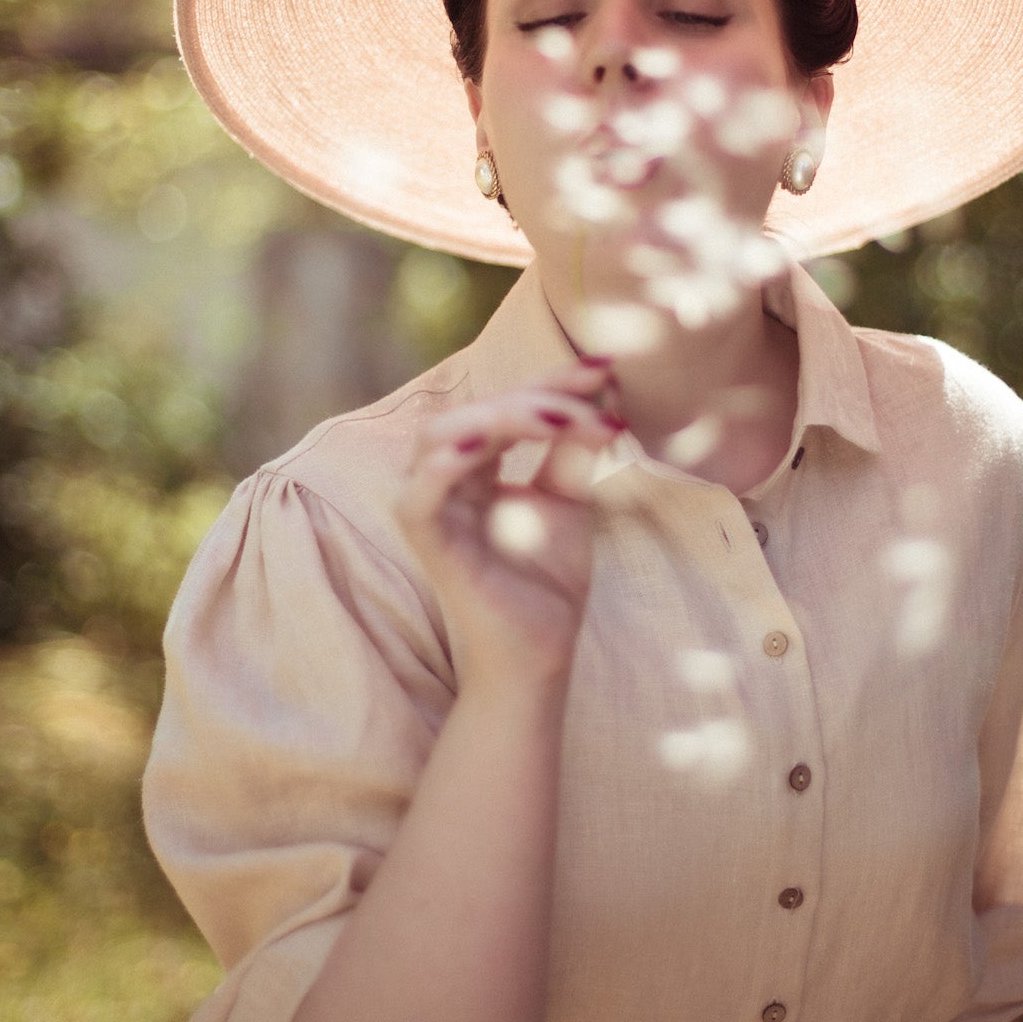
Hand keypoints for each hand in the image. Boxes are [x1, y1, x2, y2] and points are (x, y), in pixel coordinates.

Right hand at [396, 361, 620, 693]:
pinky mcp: (428, 545)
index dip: (551, 381)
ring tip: (557, 420)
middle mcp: (446, 481)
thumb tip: (603, 393)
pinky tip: (482, 448)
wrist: (541, 654)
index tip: (605, 367)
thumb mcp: (570, 501)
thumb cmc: (547, 583)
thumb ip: (575, 450)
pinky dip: (441, 468)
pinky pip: (417, 498)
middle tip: (593, 399)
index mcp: (476, 467)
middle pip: (474, 412)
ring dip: (499, 419)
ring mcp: (434, 511)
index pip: (506, 405)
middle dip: (536, 396)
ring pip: (439, 438)